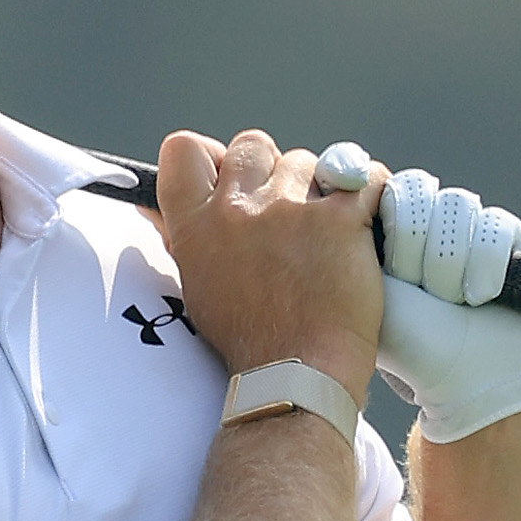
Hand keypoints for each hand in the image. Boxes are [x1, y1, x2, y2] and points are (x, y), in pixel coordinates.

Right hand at [154, 130, 386, 405]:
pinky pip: (364, 176)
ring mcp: (290, 209)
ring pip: (309, 161)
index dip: (212, 158)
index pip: (184, 149)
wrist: (296, 376)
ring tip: (326, 231)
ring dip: (319, 187)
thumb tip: (150, 207)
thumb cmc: (246, 339)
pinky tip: (368, 213)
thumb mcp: (195, 285)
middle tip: (286, 210)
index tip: (228, 179)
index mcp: (195, 224)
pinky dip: (371, 189)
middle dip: (271, 170)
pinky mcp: (340, 219)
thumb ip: (180, 237)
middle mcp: (237, 209)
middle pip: (252, 144)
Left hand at [326, 160, 520, 441]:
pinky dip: (483, 268)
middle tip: (417, 292)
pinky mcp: (509, 236)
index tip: (375, 236)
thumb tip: (341, 176)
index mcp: (385, 231)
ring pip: (454, 207)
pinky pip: (493, 225)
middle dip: (413, 249)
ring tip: (449, 303)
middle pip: (416, 191)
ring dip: (447, 266)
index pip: (379, 184)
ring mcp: (468, 228)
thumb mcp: (359, 287)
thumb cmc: (409, 346)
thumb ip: (343, 233)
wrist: (472, 384)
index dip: (383, 210)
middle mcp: (426, 223)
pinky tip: (478, 298)